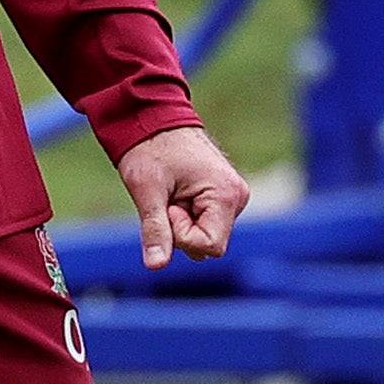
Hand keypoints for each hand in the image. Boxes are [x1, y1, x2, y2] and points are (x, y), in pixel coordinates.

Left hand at [116, 125, 251, 268]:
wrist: (155, 118)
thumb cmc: (150, 148)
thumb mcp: (147, 189)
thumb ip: (155, 228)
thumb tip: (155, 265)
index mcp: (226, 194)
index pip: (209, 246)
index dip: (181, 234)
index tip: (167, 207)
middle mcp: (237, 198)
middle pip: (208, 245)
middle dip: (181, 230)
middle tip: (168, 198)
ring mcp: (232, 198)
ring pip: (205, 236)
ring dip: (183, 223)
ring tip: (172, 192)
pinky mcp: (223, 197)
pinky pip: (204, 224)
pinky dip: (186, 216)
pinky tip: (178, 193)